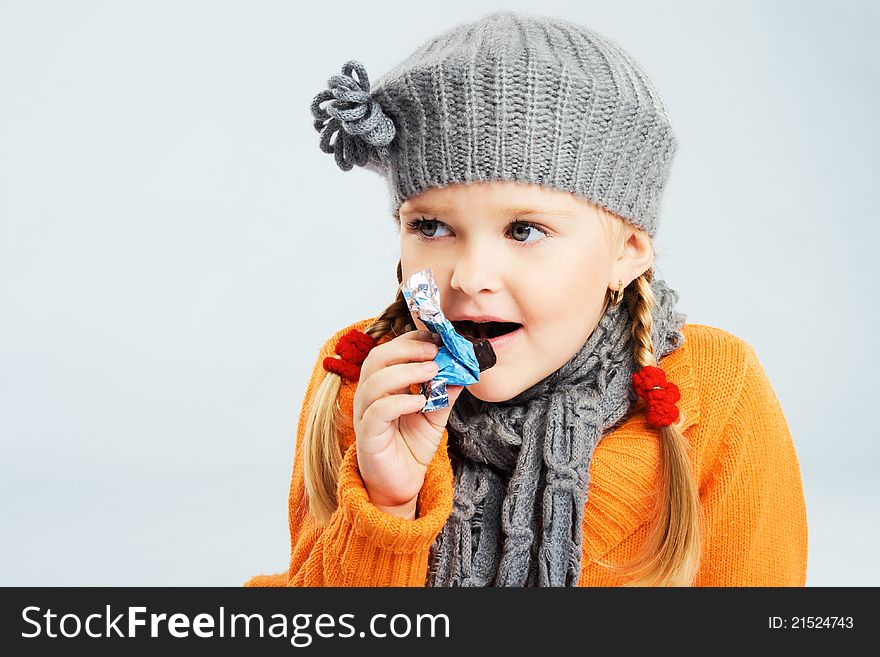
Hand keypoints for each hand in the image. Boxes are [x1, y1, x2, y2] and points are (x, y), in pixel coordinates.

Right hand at [352, 329, 464, 518]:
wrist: (402, 484)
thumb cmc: (412, 446)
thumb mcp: (436, 414)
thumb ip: (445, 391)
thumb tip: (464, 367)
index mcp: (383, 384)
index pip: (390, 351)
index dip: (411, 340)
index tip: (437, 338)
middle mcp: (370, 395)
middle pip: (377, 358)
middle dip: (407, 349)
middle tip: (435, 351)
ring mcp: (366, 414)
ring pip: (374, 381)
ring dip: (405, 371)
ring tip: (432, 372)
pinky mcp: (368, 436)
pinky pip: (377, 411)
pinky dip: (399, 401)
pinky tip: (420, 402)